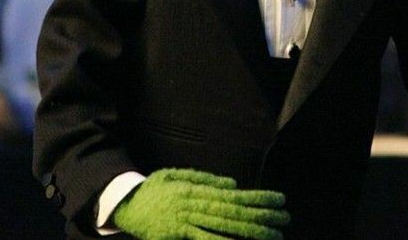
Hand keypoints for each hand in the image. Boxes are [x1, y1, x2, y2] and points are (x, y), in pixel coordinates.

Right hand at [112, 168, 289, 239]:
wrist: (123, 203)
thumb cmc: (153, 189)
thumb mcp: (176, 174)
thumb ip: (205, 178)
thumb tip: (233, 184)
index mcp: (197, 188)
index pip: (235, 195)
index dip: (258, 198)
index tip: (278, 199)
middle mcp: (195, 204)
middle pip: (234, 211)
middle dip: (261, 215)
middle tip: (285, 217)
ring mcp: (186, 221)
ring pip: (223, 226)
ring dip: (249, 231)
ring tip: (273, 234)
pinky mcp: (177, 236)